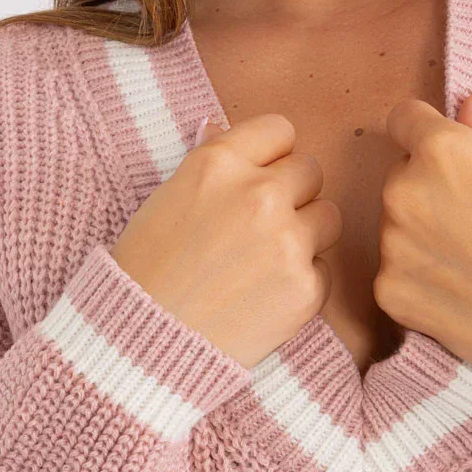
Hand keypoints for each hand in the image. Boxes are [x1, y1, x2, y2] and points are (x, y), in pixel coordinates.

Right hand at [109, 113, 341, 368]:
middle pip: (310, 171)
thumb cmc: (145, 271)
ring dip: (304, 234)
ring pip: (327, 217)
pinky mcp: (305, 286)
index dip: (270, 155)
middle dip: (291, 194)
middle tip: (257, 227)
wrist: (144, 345)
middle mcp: (258, 194)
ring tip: (261, 261)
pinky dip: (300, 282)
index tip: (257, 178)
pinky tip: (262, 296)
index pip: (280, 130)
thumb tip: (221, 126)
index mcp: (218, 163)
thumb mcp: (166, 198)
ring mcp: (287, 241)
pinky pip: (323, 268)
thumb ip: (209, 163)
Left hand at [376, 93, 471, 436]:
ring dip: (424, 234)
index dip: (428, 132)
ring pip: (397, 225)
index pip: (403, 119)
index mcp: (443, 151)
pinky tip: (466, 292)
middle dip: (431, 187)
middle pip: (402, 175)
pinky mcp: (390, 295)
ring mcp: (392, 247)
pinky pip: (396, 272)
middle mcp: (404, 192)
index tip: (452, 156)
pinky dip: (421, 279)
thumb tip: (462, 105)